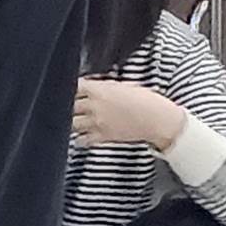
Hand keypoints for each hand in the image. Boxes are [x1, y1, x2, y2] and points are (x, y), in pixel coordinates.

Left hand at [71, 78, 190, 149]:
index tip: (68, 89)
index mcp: (99, 90)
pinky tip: (82, 135)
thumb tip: (93, 86)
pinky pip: (82, 140)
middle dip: (68, 104)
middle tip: (70, 105)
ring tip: (74, 120)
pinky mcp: (103, 137)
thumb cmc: (146, 100)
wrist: (158, 119)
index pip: (73, 86)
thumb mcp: (123, 85)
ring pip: (72, 123)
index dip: (68, 87)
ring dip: (71, 121)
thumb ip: (104, 86)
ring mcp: (97, 122)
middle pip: (68, 105)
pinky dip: (80, 139)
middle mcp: (95, 106)